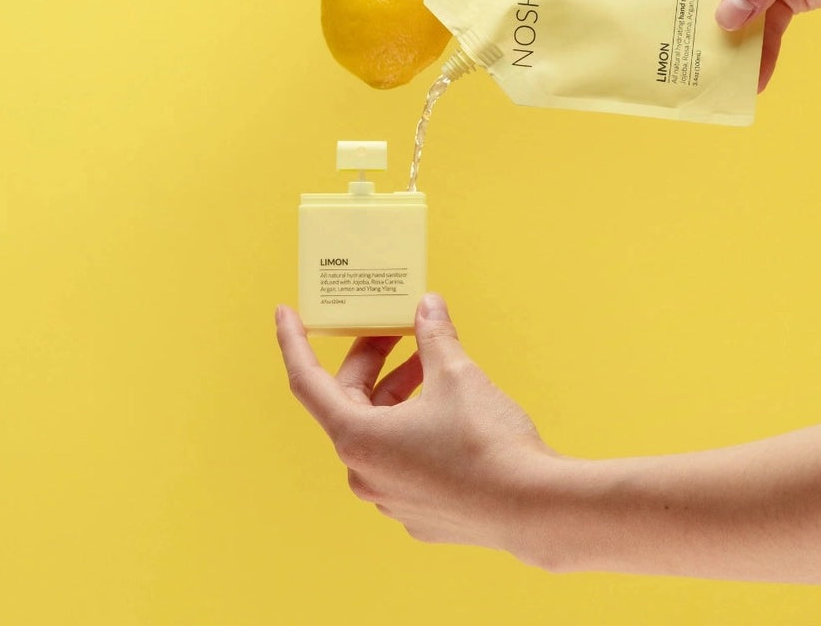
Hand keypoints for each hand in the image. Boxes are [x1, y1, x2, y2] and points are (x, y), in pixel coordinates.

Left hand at [275, 294, 555, 558]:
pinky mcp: (419, 514)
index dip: (293, 342)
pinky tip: (447, 411)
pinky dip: (414, 428)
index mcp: (357, 437)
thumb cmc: (487, 442)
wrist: (536, 509)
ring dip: (398, 395)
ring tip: (432, 365)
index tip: (285, 313)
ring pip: (379, 432)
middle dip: (371, 362)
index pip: (307, 381)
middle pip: (350, 404)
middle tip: (395, 330)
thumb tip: (428, 306)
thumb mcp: (456, 374)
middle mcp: (364, 474)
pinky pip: (403, 461)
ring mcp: (390, 499)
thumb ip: (434, 336)